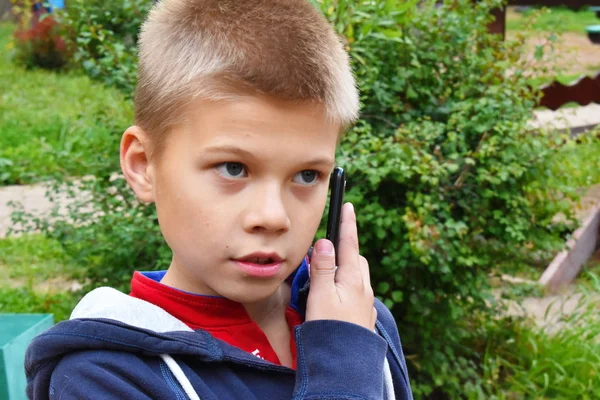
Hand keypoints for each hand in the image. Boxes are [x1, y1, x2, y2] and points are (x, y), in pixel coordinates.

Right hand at [305, 203, 376, 330]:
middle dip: (346, 248)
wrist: (345, 365)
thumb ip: (323, 268)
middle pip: (356, 259)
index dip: (348, 224)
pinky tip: (335, 297)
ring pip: (357, 277)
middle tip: (330, 244)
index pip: (351, 244)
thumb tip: (325, 242)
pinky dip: (346, 287)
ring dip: (346, 269)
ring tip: (327, 273)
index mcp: (353, 279)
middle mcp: (364, 290)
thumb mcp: (321, 295)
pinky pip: (356, 294)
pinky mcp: (362, 318)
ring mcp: (365, 305)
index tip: (349, 205)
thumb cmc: (331, 329)